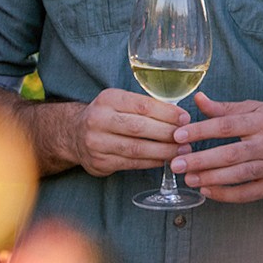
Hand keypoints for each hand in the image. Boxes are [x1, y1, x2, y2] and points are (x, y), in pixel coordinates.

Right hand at [70, 88, 190, 177]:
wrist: (74, 135)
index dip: (167, 113)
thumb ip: (144, 106)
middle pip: (140, 127)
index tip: (185, 118)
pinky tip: (164, 160)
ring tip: (181, 151)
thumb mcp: (120, 102)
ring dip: (163, 151)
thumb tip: (180, 115)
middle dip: (167, 133)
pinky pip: (131, 163)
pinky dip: (151, 162)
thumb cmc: (108, 116)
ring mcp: (96, 142)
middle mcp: (99, 119)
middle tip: (188, 137)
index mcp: (108, 99)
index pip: (142, 105)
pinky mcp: (99, 162)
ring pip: (136, 148)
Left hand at [170, 93, 262, 202]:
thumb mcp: (256, 108)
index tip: (178, 136)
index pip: (226, 126)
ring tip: (188, 179)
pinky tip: (208, 191)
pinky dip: (227, 194)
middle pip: (230, 153)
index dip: (200, 131)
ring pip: (238, 174)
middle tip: (176, 163)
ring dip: (210, 178)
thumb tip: (198, 99)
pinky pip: (248, 193)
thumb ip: (225, 108)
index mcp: (261, 121)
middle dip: (200, 159)